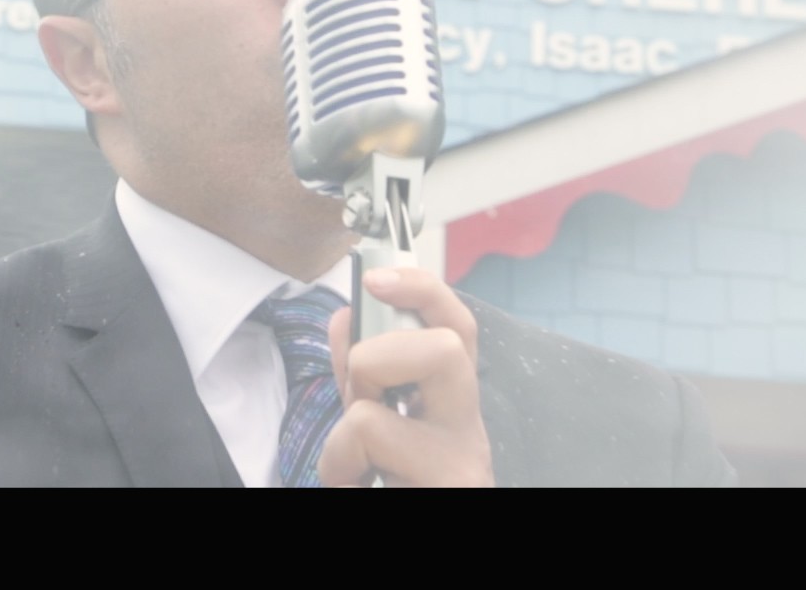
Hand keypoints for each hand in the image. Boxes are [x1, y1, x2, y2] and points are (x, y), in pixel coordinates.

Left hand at [319, 267, 493, 486]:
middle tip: (365, 397)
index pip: (457, 324)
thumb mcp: (374, 429)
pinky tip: (352, 486)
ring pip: (399, 392)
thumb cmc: (404, 488)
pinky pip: (370, 439)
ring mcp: (460, 463)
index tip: (376, 278)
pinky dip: (338, 463)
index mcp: (451, 405)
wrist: (425, 528)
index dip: (421, 288)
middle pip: (447, 345)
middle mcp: (467, 429)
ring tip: (356, 458)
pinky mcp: (449, 487)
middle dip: (379, 357)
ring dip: (354, 414)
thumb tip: (344, 316)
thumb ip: (360, 377)